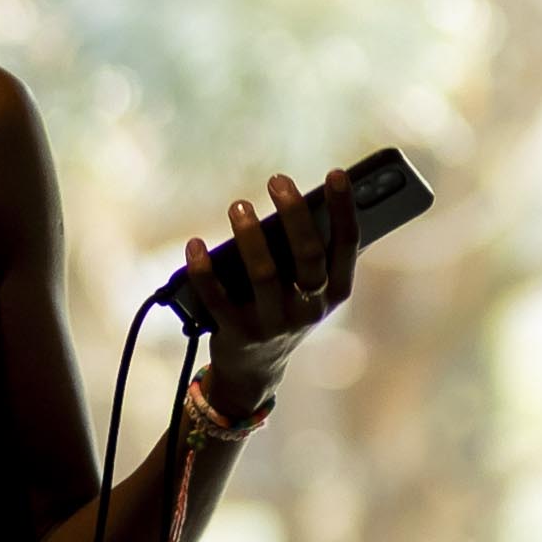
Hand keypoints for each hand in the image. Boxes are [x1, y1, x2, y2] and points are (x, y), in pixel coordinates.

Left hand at [182, 170, 358, 419]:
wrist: (256, 368)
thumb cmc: (286, 308)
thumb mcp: (310, 287)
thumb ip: (313, 251)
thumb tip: (309, 198)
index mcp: (336, 292)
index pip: (347, 245)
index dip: (344, 208)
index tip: (336, 173)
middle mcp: (310, 309)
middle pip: (308, 256)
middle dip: (294, 214)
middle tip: (277, 180)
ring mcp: (274, 324)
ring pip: (264, 275)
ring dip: (250, 237)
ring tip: (238, 206)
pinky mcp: (238, 333)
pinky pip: (217, 298)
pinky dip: (204, 270)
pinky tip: (195, 245)